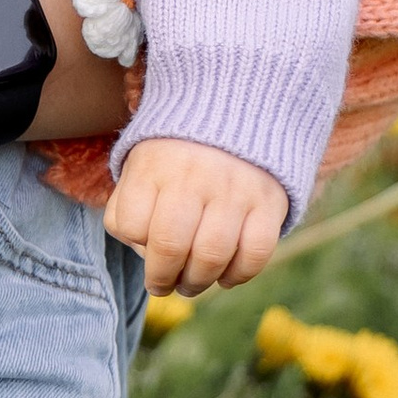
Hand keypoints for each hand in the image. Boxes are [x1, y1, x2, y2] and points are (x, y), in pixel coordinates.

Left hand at [103, 138, 285, 295]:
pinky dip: (238, 275)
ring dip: (199, 282)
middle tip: (165, 284)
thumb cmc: (177, 156)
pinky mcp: (269, 201)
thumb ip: (129, 208)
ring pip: (211, 256)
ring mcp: (234, 189)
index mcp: (154, 166)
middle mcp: (193, 176)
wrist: (237, 113)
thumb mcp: (141, 166)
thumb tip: (146, 256)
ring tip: (192, 283)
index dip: (136, 247)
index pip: (131, 225)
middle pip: (170, 247)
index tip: (146, 250)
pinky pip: (254, 254)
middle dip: (163, 278)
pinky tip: (226, 276)